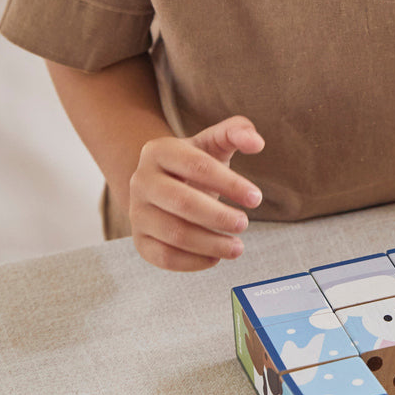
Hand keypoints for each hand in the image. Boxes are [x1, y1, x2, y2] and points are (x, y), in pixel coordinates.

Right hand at [129, 116, 265, 271]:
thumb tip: (257, 142)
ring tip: (237, 246)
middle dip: (218, 216)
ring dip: (211, 244)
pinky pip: (164, 257)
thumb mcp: (214, 142)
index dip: (230, 183)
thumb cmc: (195, 163)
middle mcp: (141, 181)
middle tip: (244, 223)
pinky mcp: (139, 240)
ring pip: (174, 234)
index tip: (256, 198)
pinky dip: (193, 262)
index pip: (197, 166)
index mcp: (158, 150)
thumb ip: (238, 132)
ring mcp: (136, 212)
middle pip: (182, 202)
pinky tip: (216, 257)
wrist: (162, 184)